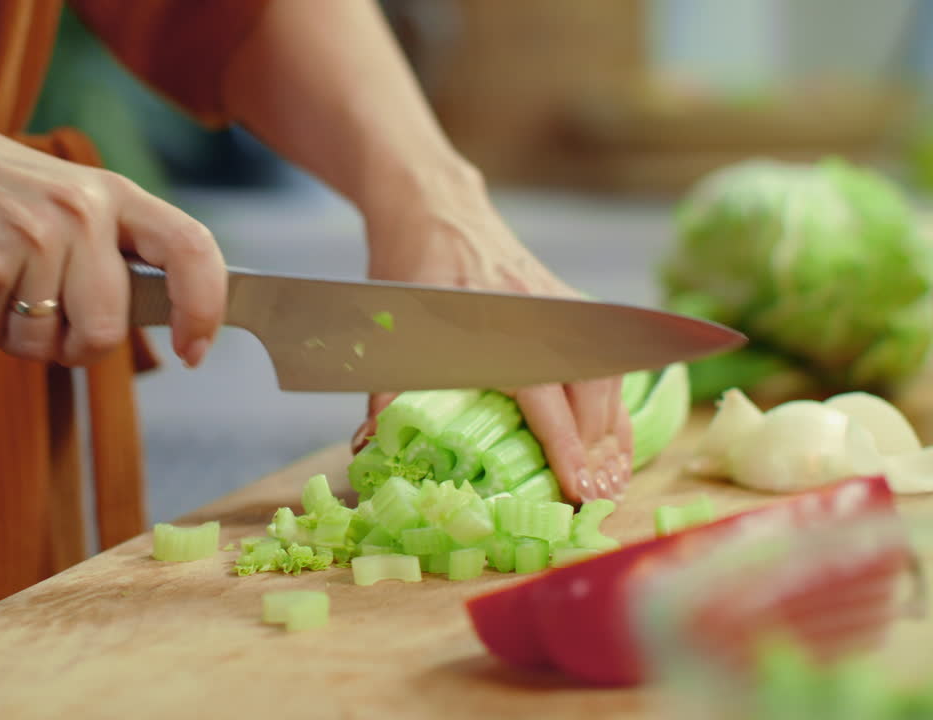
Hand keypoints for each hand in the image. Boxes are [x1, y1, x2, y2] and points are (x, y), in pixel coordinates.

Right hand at [0, 105, 224, 367]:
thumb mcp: (67, 199)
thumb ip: (111, 249)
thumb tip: (162, 317)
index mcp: (112, 194)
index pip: (191, 249)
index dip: (203, 308)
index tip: (194, 351)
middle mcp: (80, 212)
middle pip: (106, 331)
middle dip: (73, 348)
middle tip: (40, 320)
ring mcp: (31, 236)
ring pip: (43, 344)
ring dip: (12, 336)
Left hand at [349, 167, 631, 502]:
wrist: (434, 208)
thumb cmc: (408, 271)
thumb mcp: (389, 326)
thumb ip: (385, 389)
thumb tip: (374, 448)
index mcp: (495, 323)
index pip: (543, 396)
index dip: (564, 447)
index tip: (580, 489)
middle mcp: (538, 314)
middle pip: (588, 391)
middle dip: (598, 449)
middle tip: (599, 497)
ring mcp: (560, 305)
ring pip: (605, 375)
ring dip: (613, 430)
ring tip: (612, 477)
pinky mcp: (569, 304)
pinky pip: (604, 358)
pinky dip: (613, 401)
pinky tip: (614, 437)